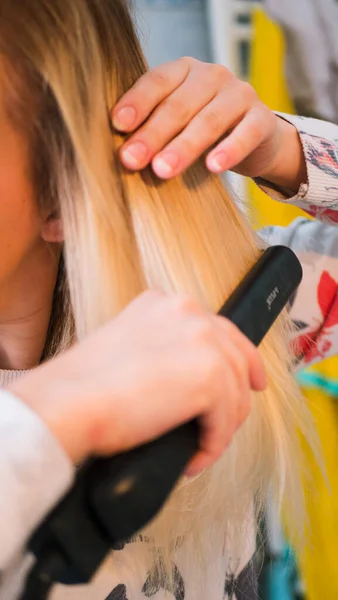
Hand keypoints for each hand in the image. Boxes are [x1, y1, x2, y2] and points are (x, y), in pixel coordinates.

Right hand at [9, 290, 265, 475]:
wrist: (68, 402)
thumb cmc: (85, 384)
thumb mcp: (129, 343)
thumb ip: (164, 346)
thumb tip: (187, 376)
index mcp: (167, 302)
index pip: (219, 330)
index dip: (239, 358)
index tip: (249, 379)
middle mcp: (190, 313)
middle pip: (237, 359)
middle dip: (237, 398)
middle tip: (228, 424)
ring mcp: (203, 342)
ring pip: (234, 393)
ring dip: (220, 427)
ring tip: (200, 447)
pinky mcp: (210, 377)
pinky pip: (224, 422)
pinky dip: (212, 446)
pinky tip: (194, 459)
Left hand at [113, 57, 305, 189]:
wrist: (253, 142)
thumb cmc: (201, 133)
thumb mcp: (175, 126)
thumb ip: (152, 129)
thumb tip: (120, 154)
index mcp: (184, 71)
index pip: (157, 81)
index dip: (137, 102)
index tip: (118, 125)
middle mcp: (212, 76)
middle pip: (179, 105)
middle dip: (152, 134)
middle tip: (131, 160)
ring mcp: (240, 94)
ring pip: (209, 120)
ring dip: (184, 146)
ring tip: (163, 170)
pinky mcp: (262, 119)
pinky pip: (245, 134)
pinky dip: (229, 150)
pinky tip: (213, 167)